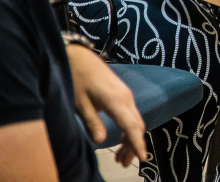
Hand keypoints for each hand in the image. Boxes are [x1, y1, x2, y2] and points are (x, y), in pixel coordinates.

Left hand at [66, 44, 146, 166]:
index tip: (143, 158)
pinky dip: (128, 129)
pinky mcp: (122, 93)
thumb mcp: (80, 103)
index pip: (132, 127)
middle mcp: (126, 98)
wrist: (78, 56)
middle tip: (124, 164)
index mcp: (117, 101)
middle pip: (137, 125)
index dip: (137, 144)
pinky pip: (130, 114)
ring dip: (130, 139)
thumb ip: (92, 122)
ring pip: (135, 120)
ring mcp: (126, 95)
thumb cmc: (77, 78)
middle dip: (133, 146)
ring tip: (120, 157)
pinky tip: (119, 138)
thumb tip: (101, 141)